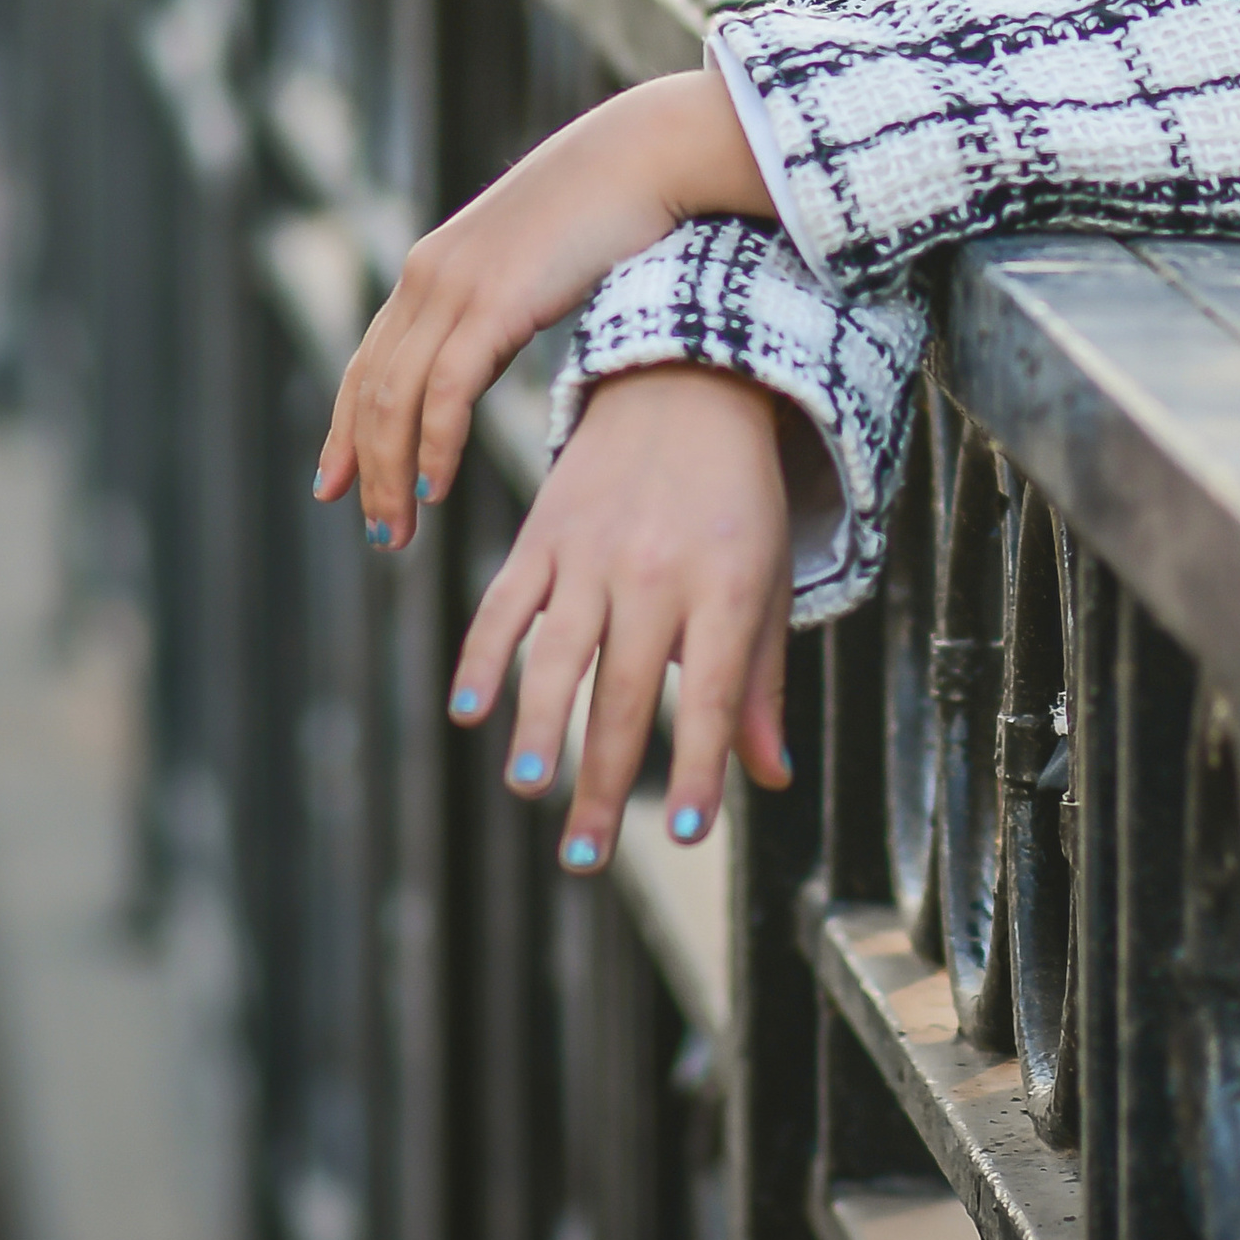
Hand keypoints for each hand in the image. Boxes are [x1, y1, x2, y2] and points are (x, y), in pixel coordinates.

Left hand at [314, 65, 772, 541]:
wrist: (645, 155)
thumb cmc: (609, 207)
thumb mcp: (533, 261)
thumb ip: (500, 300)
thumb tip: (496, 341)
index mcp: (432, 269)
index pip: (367, 363)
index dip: (344, 428)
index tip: (334, 485)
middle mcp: (427, 276)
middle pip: (369, 390)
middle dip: (364, 468)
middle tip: (378, 533)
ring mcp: (456, 286)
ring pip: (394, 399)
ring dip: (390, 474)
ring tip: (399, 533)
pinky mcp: (493, 300)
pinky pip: (445, 392)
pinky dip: (433, 446)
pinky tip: (436, 487)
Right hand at [452, 362, 793, 866]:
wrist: (689, 383)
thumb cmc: (737, 500)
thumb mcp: (765, 580)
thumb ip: (760, 680)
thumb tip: (770, 778)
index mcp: (723, 587)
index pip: (710, 696)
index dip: (697, 767)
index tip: (685, 834)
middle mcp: (656, 572)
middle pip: (626, 693)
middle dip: (605, 781)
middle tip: (585, 857)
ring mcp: (593, 551)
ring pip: (560, 654)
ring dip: (540, 727)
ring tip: (529, 788)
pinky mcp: (545, 529)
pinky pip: (507, 600)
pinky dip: (484, 654)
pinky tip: (468, 710)